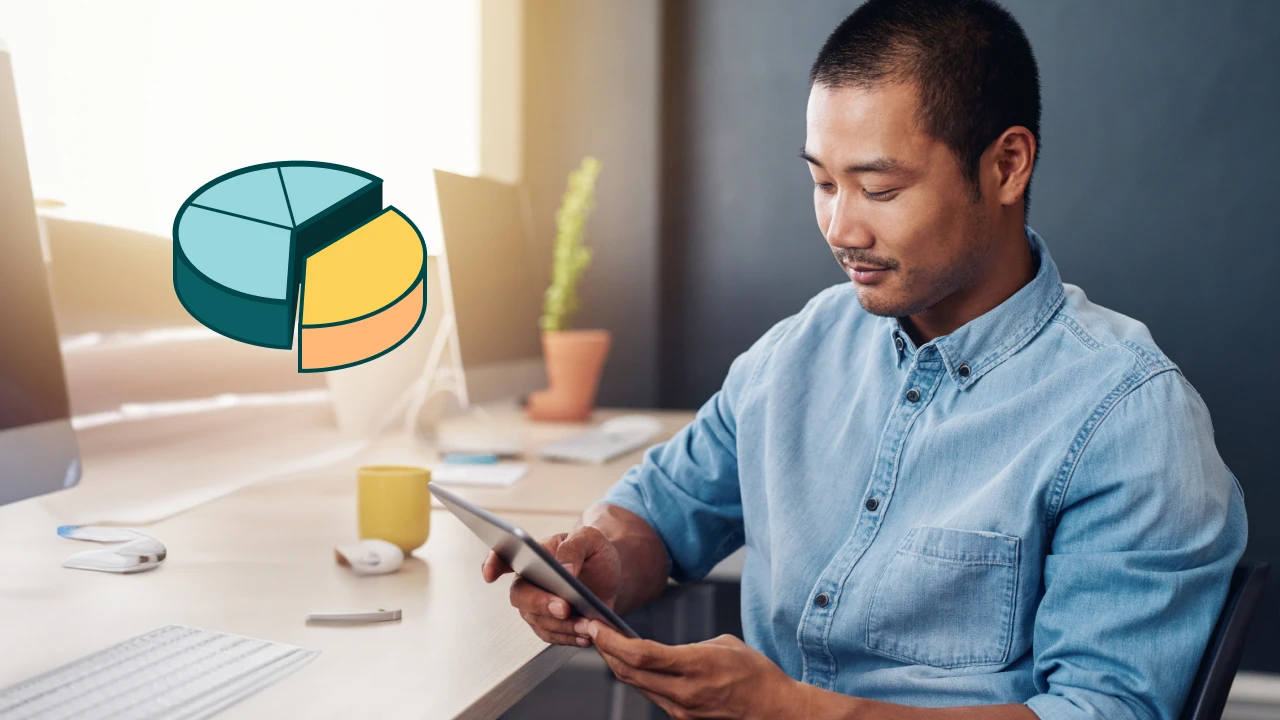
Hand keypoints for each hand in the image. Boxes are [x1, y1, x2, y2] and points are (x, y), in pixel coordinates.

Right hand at [481, 526, 621, 646]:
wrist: (610, 576)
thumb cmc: (594, 553)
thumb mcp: (590, 539)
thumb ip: (574, 547)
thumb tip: (565, 569)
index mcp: (534, 554)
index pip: (504, 556)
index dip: (492, 564)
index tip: (490, 574)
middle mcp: (529, 581)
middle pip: (520, 596)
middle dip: (540, 603)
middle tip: (564, 607)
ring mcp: (537, 605)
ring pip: (538, 621)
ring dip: (562, 625)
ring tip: (586, 624)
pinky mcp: (550, 625)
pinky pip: (552, 636)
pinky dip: (569, 637)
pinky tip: (585, 635)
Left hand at [588, 621, 803, 719]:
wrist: (773, 708)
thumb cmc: (755, 673)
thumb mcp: (723, 644)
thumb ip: (689, 646)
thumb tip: (666, 650)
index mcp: (696, 666)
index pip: (641, 656)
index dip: (613, 641)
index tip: (597, 626)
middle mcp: (684, 692)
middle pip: (629, 673)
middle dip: (606, 651)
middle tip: (593, 631)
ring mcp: (681, 709)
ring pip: (636, 685)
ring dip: (618, 665)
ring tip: (607, 644)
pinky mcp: (682, 717)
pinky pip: (651, 694)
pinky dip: (638, 678)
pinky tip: (632, 664)